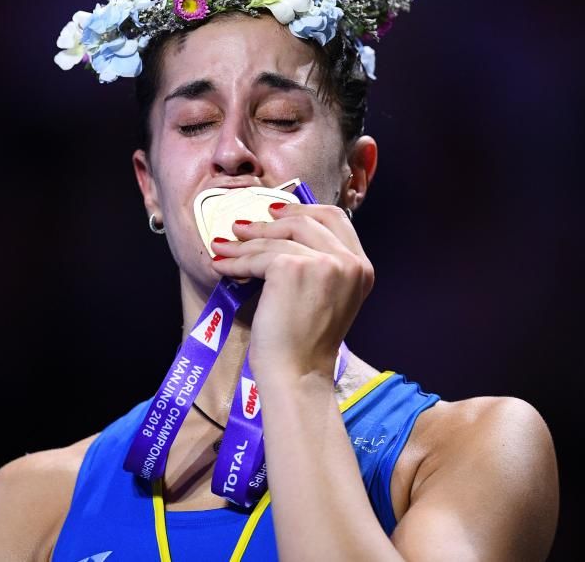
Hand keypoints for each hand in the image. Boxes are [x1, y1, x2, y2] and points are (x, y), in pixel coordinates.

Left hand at [209, 203, 374, 379]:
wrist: (297, 374)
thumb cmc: (304, 343)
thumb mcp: (327, 297)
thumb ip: (320, 265)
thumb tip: (282, 233)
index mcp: (362, 267)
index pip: (335, 219)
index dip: (302, 210)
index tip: (276, 212)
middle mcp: (350, 262)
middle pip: (305, 221)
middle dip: (269, 223)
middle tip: (242, 227)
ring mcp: (325, 263)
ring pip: (276, 239)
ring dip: (244, 243)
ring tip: (223, 247)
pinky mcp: (293, 268)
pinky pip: (258, 256)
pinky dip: (236, 261)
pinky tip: (222, 265)